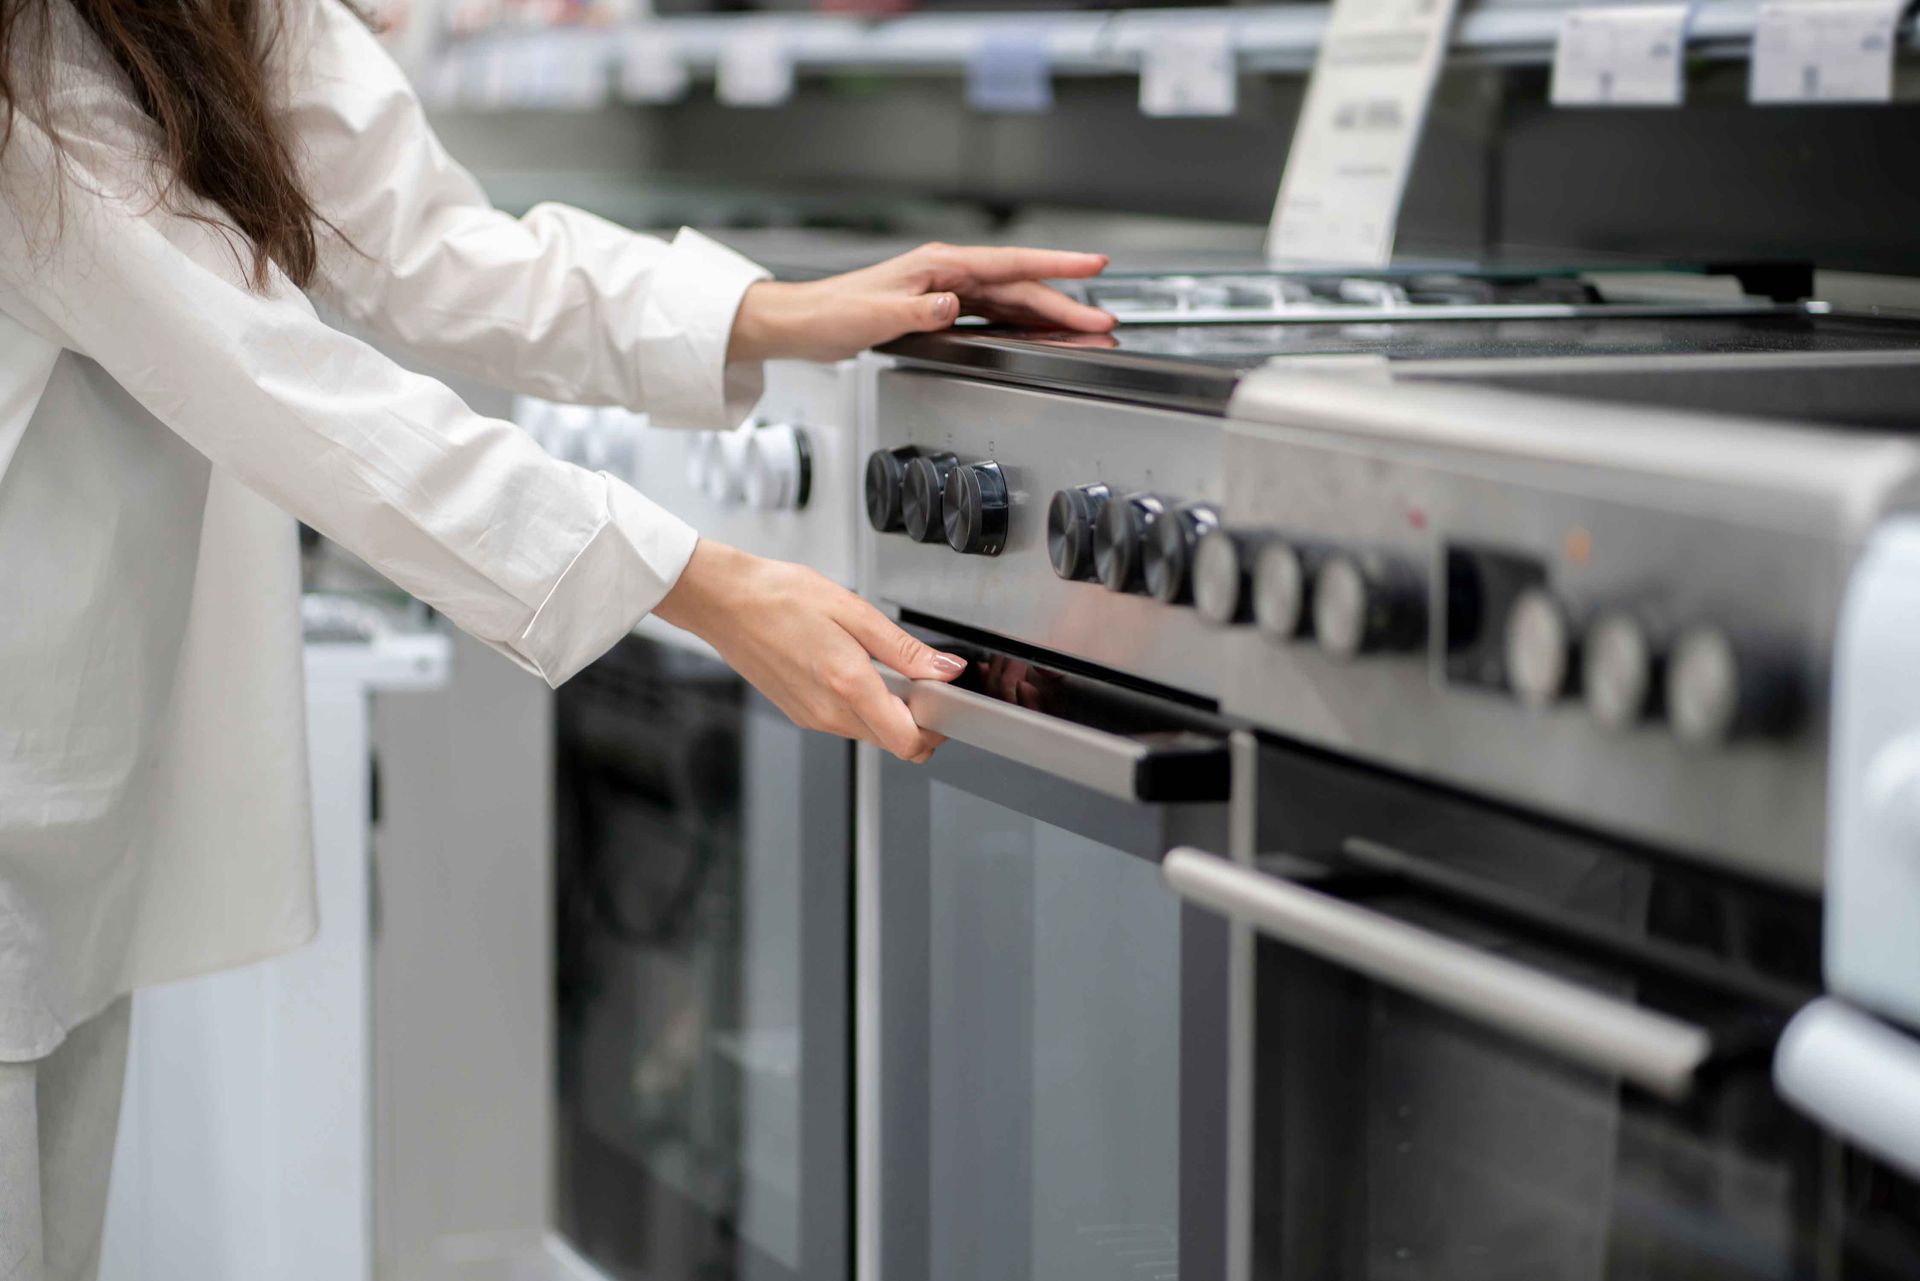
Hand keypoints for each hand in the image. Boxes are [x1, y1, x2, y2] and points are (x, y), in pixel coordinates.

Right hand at [653, 540, 962, 761]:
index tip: (944, 702)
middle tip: (918, 678)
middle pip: (892, 741)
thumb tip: (945, 670)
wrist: (724, 601)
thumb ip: (905, 650)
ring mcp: (811, 717)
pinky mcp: (800, 713)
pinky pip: (844, 721)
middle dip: (915, 719)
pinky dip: (860, 704)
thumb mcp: (854, 611)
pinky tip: (850, 667)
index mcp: (847, 685)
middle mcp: (828, 713)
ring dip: (887, 710)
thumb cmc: (780, 597)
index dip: (935, 730)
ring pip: (869, 732)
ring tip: (878, 663)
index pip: (907, 742)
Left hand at [728, 242, 1116, 363]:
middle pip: (1020, 285)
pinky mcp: (942, 310)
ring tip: (1086, 327)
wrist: (805, 323)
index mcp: (938, 265)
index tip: (1093, 263)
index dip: (1055, 263)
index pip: (1010, 262)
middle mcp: (947, 273)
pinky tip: (1039, 333)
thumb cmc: (832, 313)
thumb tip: (953, 303)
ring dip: (1049, 314)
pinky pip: (994, 314)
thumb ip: (916, 311)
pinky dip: (1022, 323)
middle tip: (1103, 317)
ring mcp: (947, 290)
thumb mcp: (873, 315)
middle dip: (1065, 300)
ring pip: (1011, 301)